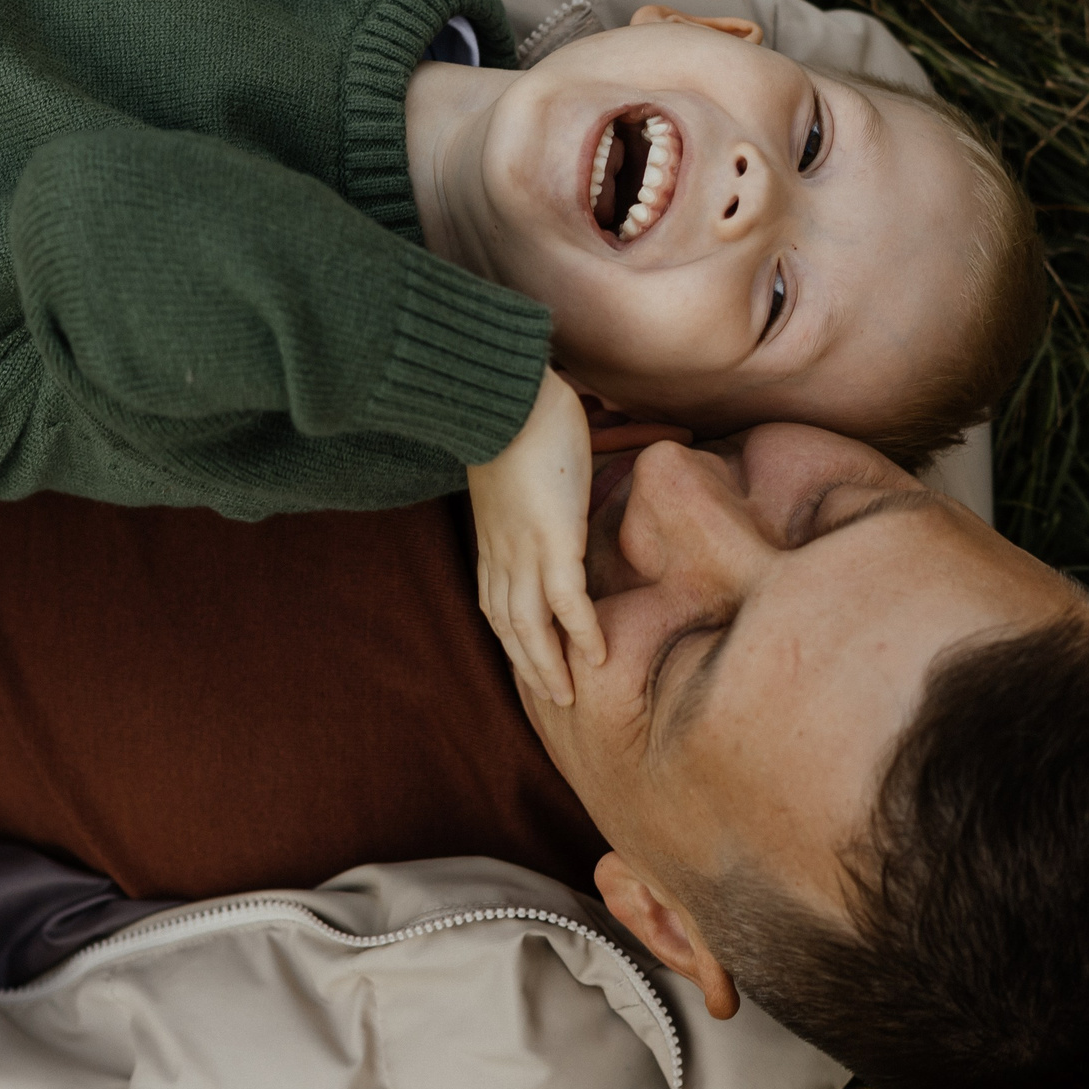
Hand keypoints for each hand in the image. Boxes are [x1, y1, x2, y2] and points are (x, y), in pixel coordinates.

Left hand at [468, 368, 603, 706]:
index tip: (525, 656)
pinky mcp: (554, 542)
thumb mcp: (516, 454)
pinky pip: (569, 603)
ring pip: (532, 627)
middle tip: (551, 696)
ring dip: (549, 665)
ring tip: (569, 695)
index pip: (494, 599)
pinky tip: (599, 658)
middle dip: (528, 664)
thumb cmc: (513, 410)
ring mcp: (526, 550)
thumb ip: (531, 476)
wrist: (504, 393)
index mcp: (490, 533)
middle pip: (509, 626)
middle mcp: (502, 551)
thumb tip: (550, 470)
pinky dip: (582, 634)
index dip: (510, 632)